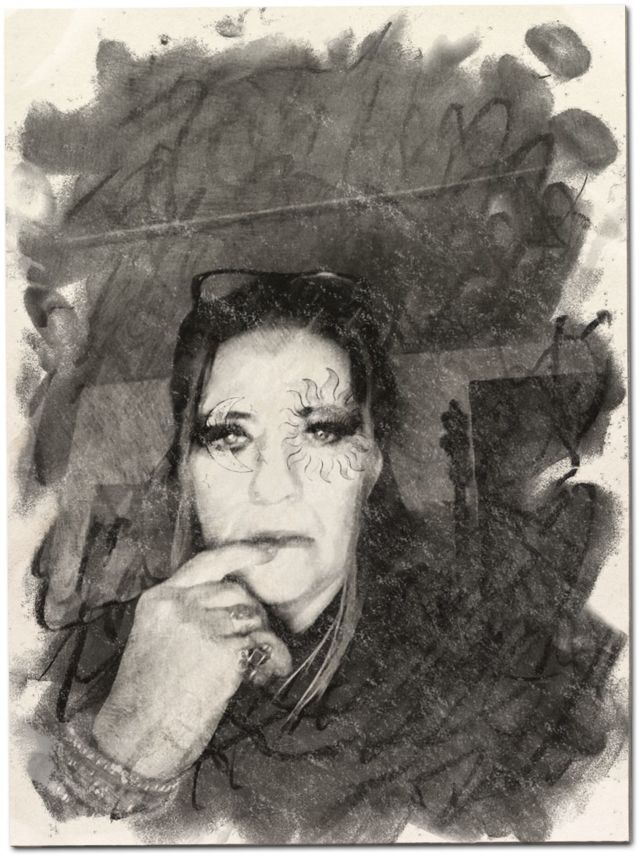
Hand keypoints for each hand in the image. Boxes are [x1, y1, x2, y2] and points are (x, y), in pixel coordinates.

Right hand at [92, 545, 291, 779]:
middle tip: (254, 642)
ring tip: (256, 666)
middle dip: (252, 614)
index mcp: (159, 601)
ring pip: (252, 617)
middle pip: (236, 591)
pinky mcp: (223, 651)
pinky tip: (268, 674)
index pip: (206, 562)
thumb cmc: (148, 697)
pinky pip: (263, 644)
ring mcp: (201, 627)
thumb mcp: (155, 641)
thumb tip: (239, 609)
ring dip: (262, 639)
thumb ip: (188, 616)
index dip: (242, 553)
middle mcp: (179, 607)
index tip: (269, 552)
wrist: (137, 736)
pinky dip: (274, 658)